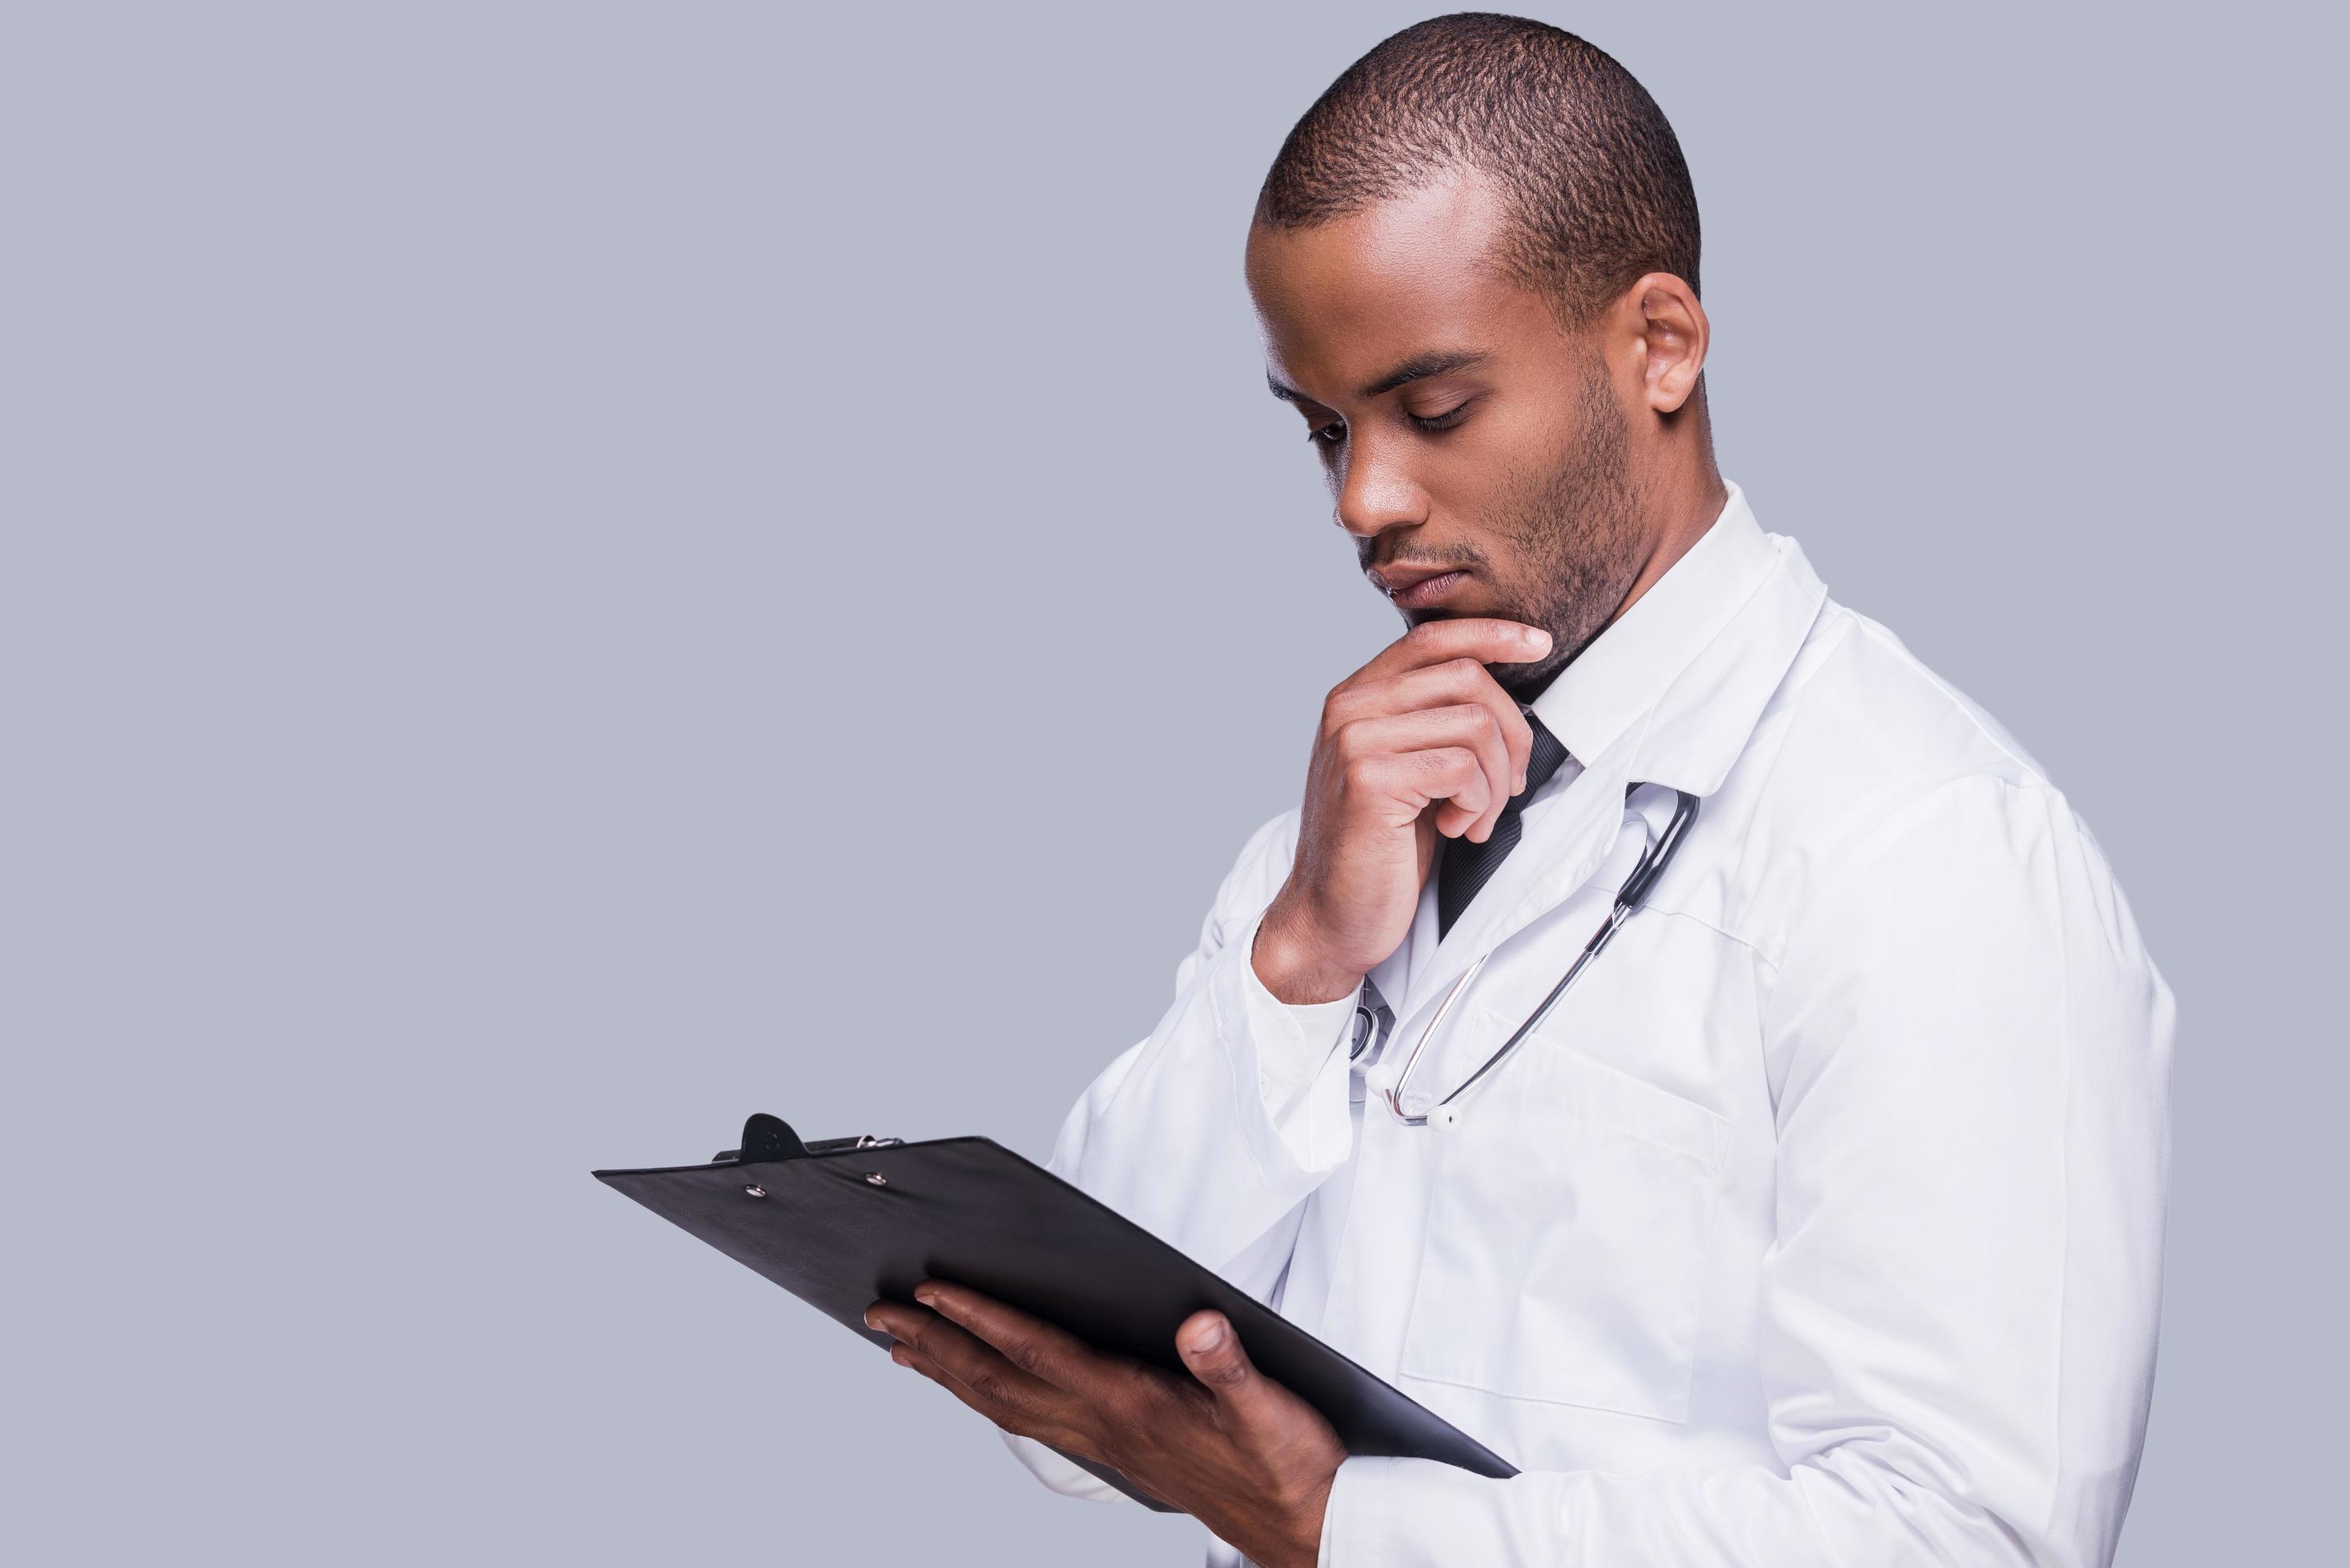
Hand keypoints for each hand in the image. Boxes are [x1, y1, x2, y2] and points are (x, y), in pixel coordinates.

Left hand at [866, 1281, 1344, 1567]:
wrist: (1303, 1527)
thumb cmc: (1288, 1467)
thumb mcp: (1271, 1409)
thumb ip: (1230, 1366)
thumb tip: (1198, 1325)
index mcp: (1131, 1404)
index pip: (1038, 1352)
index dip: (982, 1319)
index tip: (932, 1292)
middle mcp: (1103, 1425)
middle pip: (998, 1380)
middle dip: (936, 1344)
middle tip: (881, 1314)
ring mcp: (1104, 1441)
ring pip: (1005, 1404)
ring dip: (950, 1372)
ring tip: (904, 1346)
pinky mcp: (1115, 1450)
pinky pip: (1030, 1418)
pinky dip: (989, 1396)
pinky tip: (978, 1387)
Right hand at [1254, 617, 1550, 1001]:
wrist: (1330, 916)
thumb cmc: (1377, 849)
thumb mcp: (1407, 768)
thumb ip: (1433, 720)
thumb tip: (1503, 687)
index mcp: (1357, 697)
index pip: (1432, 637)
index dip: (1492, 634)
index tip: (1539, 644)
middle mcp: (1349, 707)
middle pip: (1467, 676)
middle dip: (1512, 733)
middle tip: (1509, 785)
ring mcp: (1355, 740)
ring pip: (1474, 723)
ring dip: (1496, 781)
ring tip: (1474, 817)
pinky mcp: (1369, 779)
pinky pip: (1462, 767)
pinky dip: (1477, 803)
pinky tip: (1455, 828)